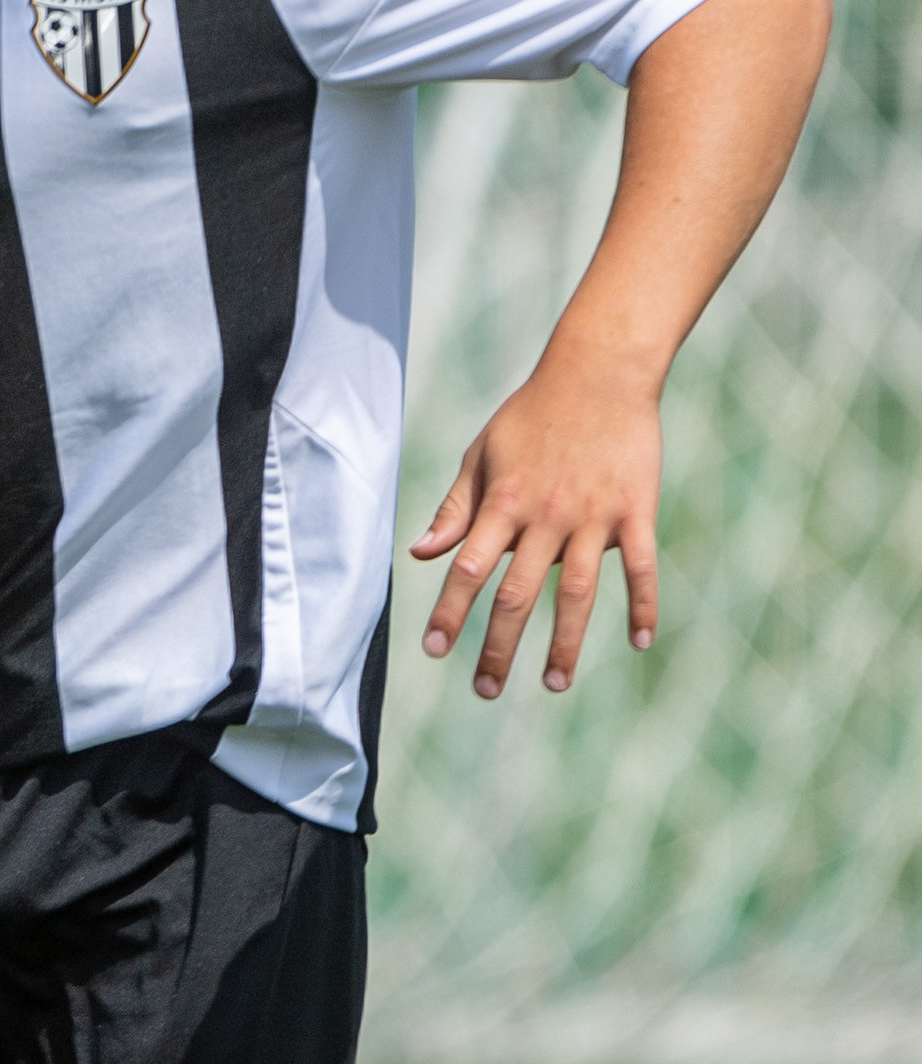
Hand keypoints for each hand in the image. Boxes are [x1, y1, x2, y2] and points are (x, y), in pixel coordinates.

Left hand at [409, 354, 662, 699]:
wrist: (598, 373)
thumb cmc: (530, 416)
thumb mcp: (482, 455)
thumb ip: (455, 509)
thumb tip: (421, 554)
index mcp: (502, 503)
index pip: (467, 568)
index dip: (449, 611)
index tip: (434, 650)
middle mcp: (546, 515)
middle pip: (518, 594)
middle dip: (499, 646)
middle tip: (485, 690)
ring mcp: (594, 516)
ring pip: (577, 592)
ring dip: (566, 642)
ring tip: (553, 683)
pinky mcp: (636, 510)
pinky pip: (640, 567)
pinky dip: (642, 604)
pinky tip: (638, 641)